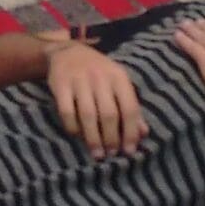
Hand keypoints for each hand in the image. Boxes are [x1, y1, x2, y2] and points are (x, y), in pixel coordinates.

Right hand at [47, 41, 145, 157]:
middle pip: (109, 114)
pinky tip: (77, 136)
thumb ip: (130, 107)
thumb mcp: (118, 84)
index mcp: (119, 77)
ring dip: (93, 138)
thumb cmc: (99, 72)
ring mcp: (79, 80)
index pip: (129, 108)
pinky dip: (72, 126)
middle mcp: (101, 78)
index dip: (130, 131)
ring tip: (97, 154)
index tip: (129, 151)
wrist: (68, 51)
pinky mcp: (61, 84)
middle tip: (111, 154)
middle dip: (111, 138)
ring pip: (88, 115)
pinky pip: (67, 111)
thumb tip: (143, 134)